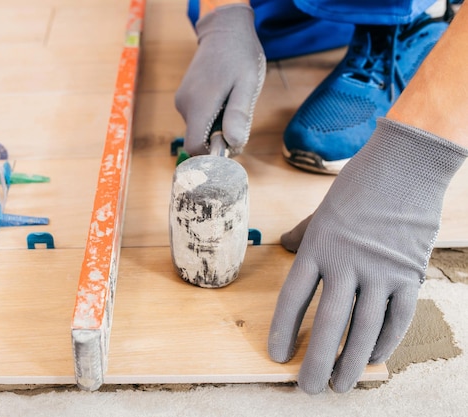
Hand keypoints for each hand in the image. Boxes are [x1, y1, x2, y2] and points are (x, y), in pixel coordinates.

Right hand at [175, 4, 264, 155]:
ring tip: (232, 103)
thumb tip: (233, 145)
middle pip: (199, 139)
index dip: (213, 154)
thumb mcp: (247, 85)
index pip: (195, 147)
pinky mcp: (184, 97)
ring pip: (199, 129)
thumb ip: (238, 115)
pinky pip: (198, 118)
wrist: (224, 30)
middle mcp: (184, 105)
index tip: (232, 145)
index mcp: (199, 105)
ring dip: (217, 126)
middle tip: (239, 120)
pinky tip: (224, 98)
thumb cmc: (240, 56)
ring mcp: (182, 101)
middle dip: (219, 138)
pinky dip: (212, 116)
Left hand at [269, 118, 467, 393]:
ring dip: (351, 361)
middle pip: (328, 322)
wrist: (406, 167)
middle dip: (316, 361)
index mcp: (319, 247)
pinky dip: (385, 341)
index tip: (278, 356)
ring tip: (340, 385)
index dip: (284, 330)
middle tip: (307, 388)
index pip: (295, 297)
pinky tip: (374, 358)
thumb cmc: (359, 186)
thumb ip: (303, 235)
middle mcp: (347, 262)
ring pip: (364, 327)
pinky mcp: (409, 273)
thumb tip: (285, 246)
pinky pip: (397, 317)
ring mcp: (380, 270)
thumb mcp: (322, 210)